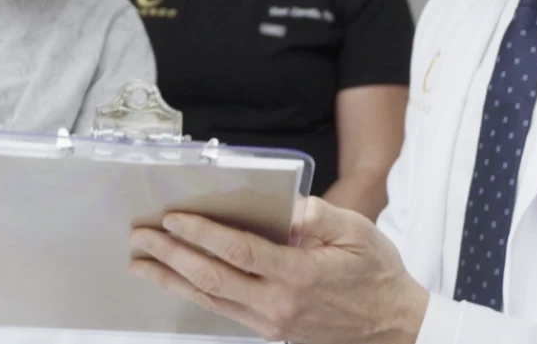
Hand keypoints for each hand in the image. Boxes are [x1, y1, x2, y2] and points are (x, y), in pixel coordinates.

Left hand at [129, 196, 429, 343]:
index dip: (202, 234)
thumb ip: (318, 215)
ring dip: (172, 280)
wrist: (395, 329)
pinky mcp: (271, 333)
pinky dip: (195, 296)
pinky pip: (224, 313)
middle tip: (141, 238)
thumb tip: (283, 204)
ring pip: (210, 301)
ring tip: (142, 264)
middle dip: (171, 256)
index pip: (238, 251)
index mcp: (299, 275)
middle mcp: (278, 304)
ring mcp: (272, 324)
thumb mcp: (357, 232)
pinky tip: (178, 283)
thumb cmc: (377, 274)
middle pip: (212, 279)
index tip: (173, 218)